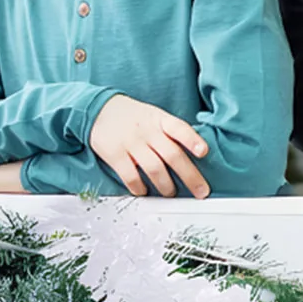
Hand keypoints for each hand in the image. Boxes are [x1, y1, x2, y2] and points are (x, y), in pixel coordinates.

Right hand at [89, 95, 210, 197]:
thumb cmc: (134, 118)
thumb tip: (196, 156)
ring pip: (154, 169)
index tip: (204, 152)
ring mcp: (131, 142)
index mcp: (160, 120)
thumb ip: (172, 133)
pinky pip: (130, 176)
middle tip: (201, 191)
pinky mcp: (114, 154)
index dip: (192, 140)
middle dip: (190, 176)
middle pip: (172, 155)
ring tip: (171, 192)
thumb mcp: (155, 116)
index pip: (179, 128)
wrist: (98, 109)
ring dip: (166, 186)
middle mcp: (147, 131)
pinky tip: (144, 191)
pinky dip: (139, 187)